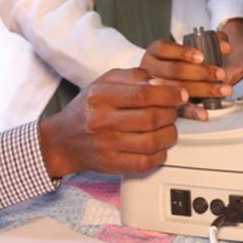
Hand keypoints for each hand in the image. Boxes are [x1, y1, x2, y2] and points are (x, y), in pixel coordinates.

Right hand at [37, 68, 186, 177]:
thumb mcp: (105, 82)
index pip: (143, 95)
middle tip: (173, 110)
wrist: (62, 140)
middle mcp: (101, 121)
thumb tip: (162, 83)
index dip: (169, 94)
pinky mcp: (112, 165)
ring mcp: (106, 146)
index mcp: (100, 97)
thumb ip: (134, 77)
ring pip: (152, 142)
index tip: (181, 95)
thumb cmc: (88, 108)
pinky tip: (157, 145)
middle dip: (171, 113)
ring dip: (169, 133)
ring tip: (166, 126)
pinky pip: (146, 162)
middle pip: (151, 118)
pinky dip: (159, 153)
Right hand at [139, 38, 232, 112]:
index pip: (165, 49)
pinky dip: (192, 111)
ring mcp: (154, 89)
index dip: (183, 52)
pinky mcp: (161, 106)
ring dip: (203, 90)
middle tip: (221, 74)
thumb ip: (211, 41)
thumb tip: (225, 46)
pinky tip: (204, 112)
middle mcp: (151, 69)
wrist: (164, 79)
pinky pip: (176, 110)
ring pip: (177, 90)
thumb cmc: (181, 61)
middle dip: (201, 72)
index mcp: (155, 52)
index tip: (201, 57)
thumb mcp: (191, 47)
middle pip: (174, 70)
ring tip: (222, 90)